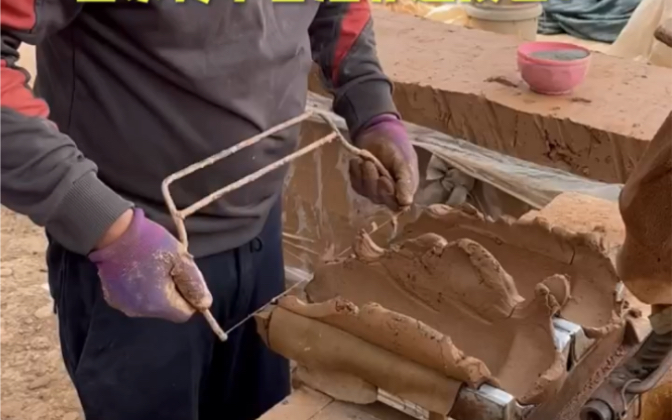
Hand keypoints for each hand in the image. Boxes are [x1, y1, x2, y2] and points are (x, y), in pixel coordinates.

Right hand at [89, 208, 212, 321]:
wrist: (112, 232)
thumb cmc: (150, 243)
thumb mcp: (180, 259)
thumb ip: (194, 284)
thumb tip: (205, 304)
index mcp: (158, 304)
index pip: (184, 313)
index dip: (190, 298)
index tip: (184, 278)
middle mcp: (139, 311)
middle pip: (167, 310)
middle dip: (173, 292)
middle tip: (168, 268)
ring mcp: (123, 305)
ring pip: (152, 305)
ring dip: (157, 290)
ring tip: (152, 266)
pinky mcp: (112, 298)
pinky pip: (136, 299)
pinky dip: (141, 288)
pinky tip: (138, 269)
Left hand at [350, 114, 418, 210]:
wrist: (378, 131)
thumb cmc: (396, 145)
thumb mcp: (404, 161)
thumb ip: (405, 182)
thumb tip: (406, 204)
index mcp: (405, 188)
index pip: (396, 204)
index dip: (388, 194)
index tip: (383, 178)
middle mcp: (391, 192)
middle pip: (379, 199)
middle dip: (373, 180)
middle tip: (372, 163)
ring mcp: (375, 188)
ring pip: (367, 193)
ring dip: (364, 175)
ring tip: (366, 160)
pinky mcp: (362, 183)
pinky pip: (356, 185)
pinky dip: (355, 173)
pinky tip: (357, 161)